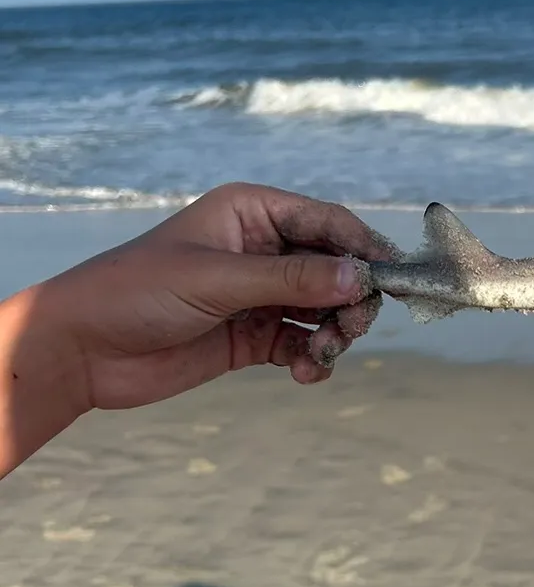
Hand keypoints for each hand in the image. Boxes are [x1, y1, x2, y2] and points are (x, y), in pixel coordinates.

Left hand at [31, 183, 394, 413]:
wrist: (84, 350)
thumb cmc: (138, 292)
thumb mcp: (219, 280)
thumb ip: (292, 280)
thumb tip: (362, 277)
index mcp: (253, 213)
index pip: (328, 223)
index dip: (366, 249)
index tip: (396, 281)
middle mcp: (263, 249)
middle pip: (338, 270)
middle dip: (352, 301)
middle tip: (350, 329)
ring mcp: (261, 294)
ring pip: (327, 310)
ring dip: (336, 335)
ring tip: (323, 355)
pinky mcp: (255, 336)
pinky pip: (306, 344)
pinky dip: (315, 359)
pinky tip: (306, 373)